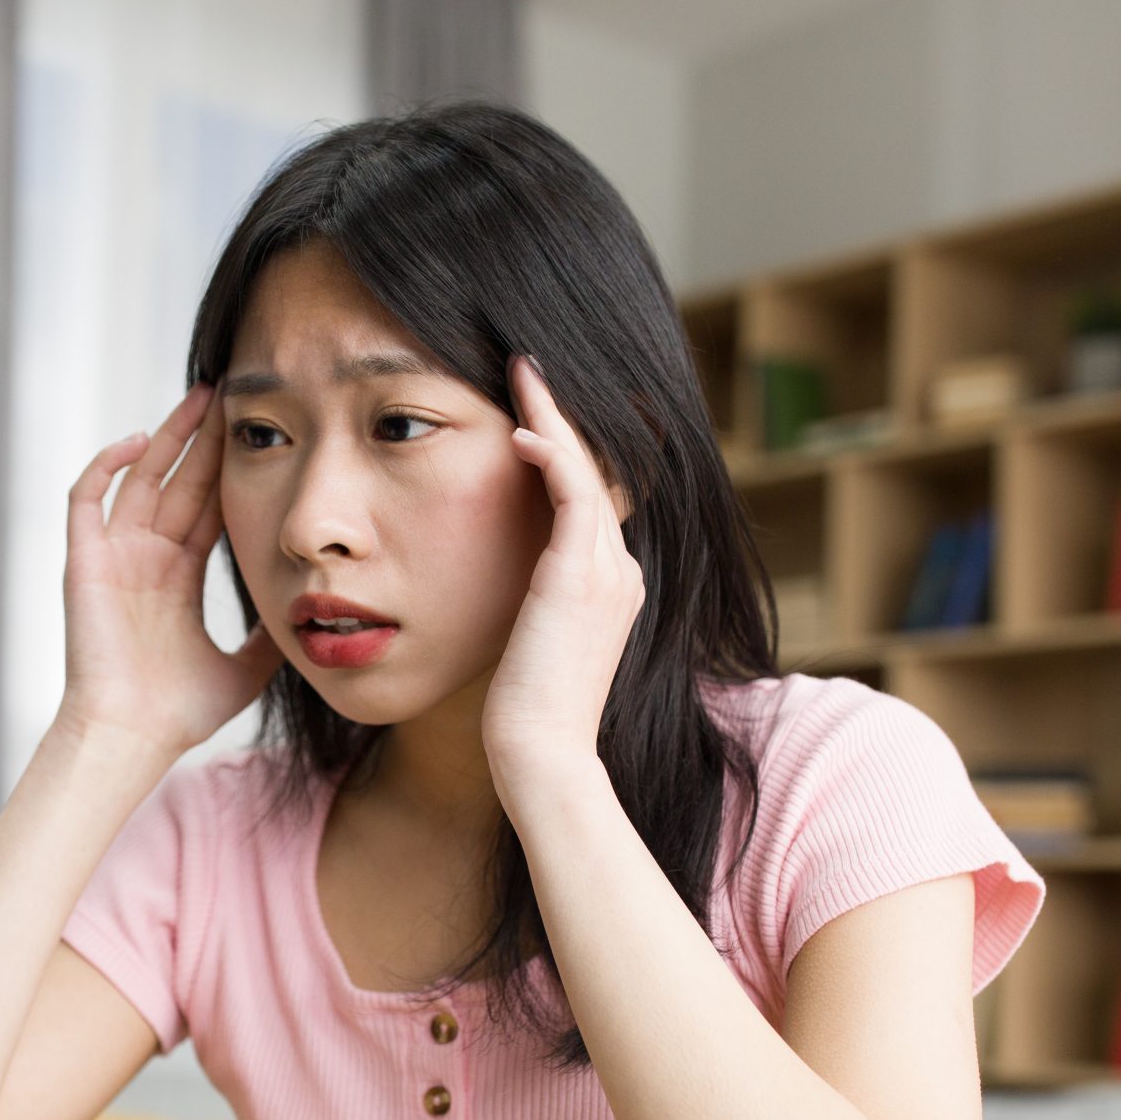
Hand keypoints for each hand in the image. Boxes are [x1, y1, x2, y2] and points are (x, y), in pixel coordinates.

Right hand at [54, 382, 282, 760]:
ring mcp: (113, 557)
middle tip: (231, 394)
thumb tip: (311, 614)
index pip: (207, 505)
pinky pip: (87, 500)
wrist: (132, 737)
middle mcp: (145, 558)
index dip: (228, 468)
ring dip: (166, 437)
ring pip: (139, 478)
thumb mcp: (245, 668)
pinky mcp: (85, 562)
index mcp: (177, 576)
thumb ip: (271, 638)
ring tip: (197, 397)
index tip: (256, 432)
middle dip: (204, 439)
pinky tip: (137, 441)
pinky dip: (105, 466)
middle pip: (179, 481)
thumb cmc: (179, 714)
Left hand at [481, 355, 644, 771]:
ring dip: (554, 415)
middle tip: (528, 366)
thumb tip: (500, 582)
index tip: (530, 410)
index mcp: (612, 585)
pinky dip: (554, 454)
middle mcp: (621, 570)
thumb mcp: (529, 642)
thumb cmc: (523, 712)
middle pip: (597, 469)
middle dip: (563, 413)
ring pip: (588, 468)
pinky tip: (523, 431)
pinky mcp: (582, 575)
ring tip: (523, 372)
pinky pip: (575, 492)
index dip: (566, 446)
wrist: (540, 753)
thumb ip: (529, 602)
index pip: (591, 497)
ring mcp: (609, 571)